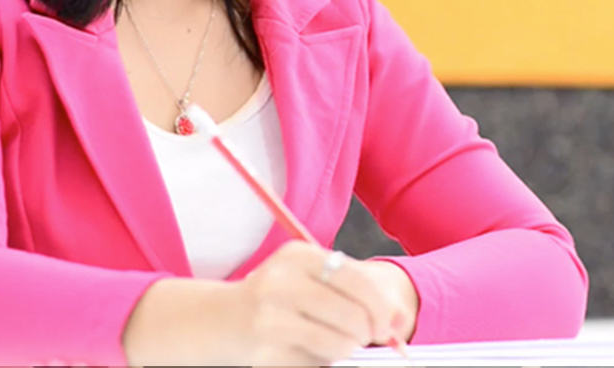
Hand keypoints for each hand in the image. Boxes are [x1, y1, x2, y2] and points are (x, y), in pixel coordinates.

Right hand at [233, 241, 414, 365]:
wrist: (215, 320)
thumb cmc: (272, 300)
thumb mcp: (305, 280)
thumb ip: (348, 291)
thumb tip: (398, 318)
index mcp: (298, 256)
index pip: (356, 278)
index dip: (380, 306)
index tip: (389, 324)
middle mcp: (284, 280)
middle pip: (353, 313)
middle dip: (370, 332)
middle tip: (369, 338)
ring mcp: (273, 314)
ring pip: (339, 341)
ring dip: (349, 349)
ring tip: (340, 344)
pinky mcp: (267, 345)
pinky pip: (318, 359)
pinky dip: (327, 359)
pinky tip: (314, 350)